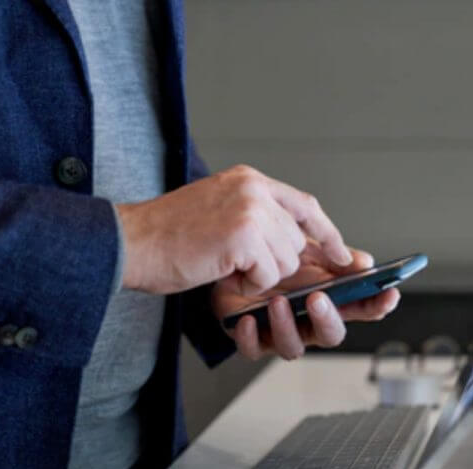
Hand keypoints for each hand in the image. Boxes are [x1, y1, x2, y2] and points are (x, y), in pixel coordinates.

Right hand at [116, 164, 352, 293]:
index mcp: (250, 180)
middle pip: (297, 239)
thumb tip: (302, 244)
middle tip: (238, 262)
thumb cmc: (169, 236)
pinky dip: (248, 284)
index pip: (306, 206)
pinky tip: (222, 271)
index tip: (343, 255)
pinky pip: (269, 274)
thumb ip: (261, 218)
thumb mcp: (221, 211)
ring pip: (286, 260)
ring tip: (225, 263)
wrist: (129, 243)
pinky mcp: (243, 235)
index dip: (326, 234)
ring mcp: (250, 209)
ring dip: (258, 275)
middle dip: (276, 263)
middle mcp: (254, 189)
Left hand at [212, 243, 400, 359]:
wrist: (230, 255)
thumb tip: (364, 263)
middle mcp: (308, 321)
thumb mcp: (305, 246)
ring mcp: (281, 332)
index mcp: (329, 299)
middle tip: (318, 299)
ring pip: (293, 347)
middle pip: (331, 334)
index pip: (362, 309)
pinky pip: (253, 349)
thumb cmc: (270, 254)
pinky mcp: (251, 338)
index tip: (388, 294)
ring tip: (278, 302)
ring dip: (287, 326)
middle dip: (327, 319)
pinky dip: (251, 337)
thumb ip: (333, 254)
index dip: (378, 305)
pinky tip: (248, 319)